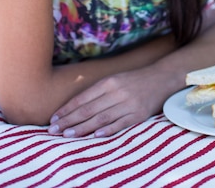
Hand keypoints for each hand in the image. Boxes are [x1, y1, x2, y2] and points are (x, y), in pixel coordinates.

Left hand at [47, 65, 172, 137]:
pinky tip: (97, 135)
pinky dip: (109, 130)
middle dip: (69, 121)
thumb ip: (98, 92)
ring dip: (82, 128)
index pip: (83, 98)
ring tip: (67, 135)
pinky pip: (121, 123)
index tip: (53, 119)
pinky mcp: (139, 114)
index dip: (67, 109)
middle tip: (53, 130)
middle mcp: (116, 92)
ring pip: (101, 118)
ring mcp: (128, 103)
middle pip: (88, 109)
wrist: (161, 78)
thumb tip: (75, 106)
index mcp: (108, 82)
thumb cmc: (134, 81)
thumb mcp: (115, 80)